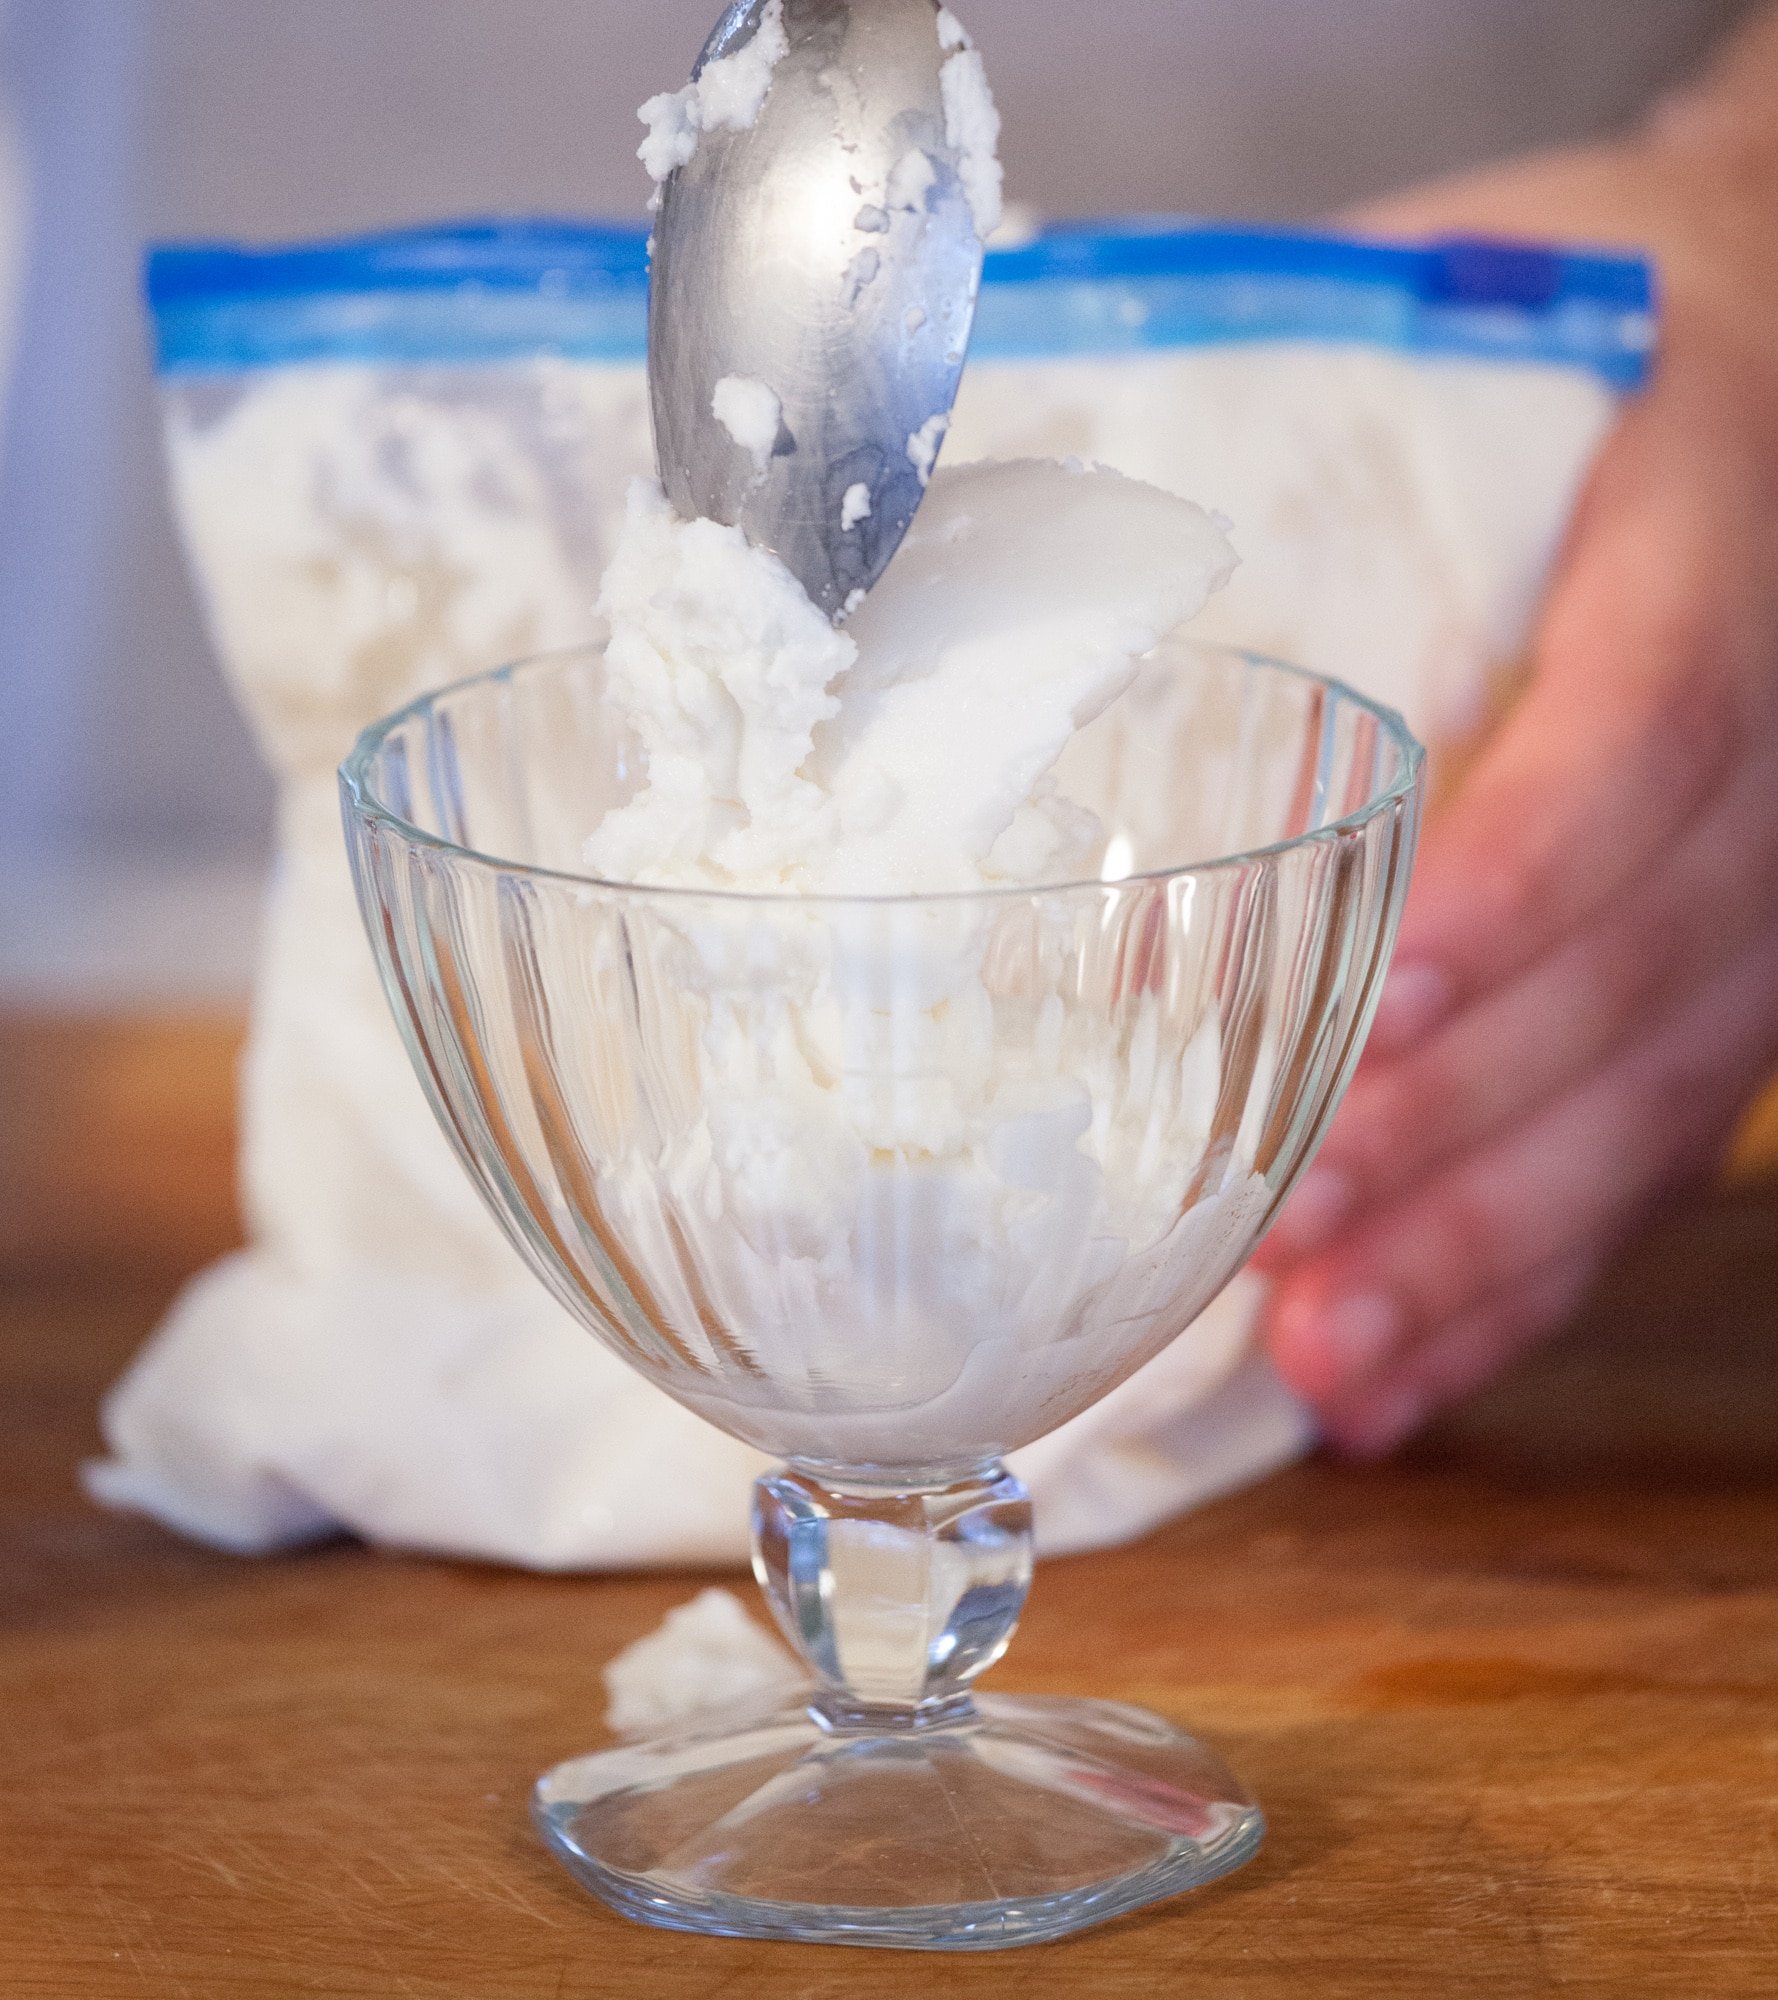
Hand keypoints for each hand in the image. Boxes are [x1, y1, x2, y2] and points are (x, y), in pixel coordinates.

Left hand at [1256, 12, 1777, 1455]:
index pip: (1646, 736)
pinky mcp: (1732, 960)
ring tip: (1331, 1357)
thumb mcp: (1459, 320)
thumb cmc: (1570, 328)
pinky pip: (1655, 1137)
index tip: (1381, 1002)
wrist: (1759, 336)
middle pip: (1651, 968)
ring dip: (1486, 1242)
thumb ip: (1290, 448)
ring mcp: (1771, 868)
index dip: (1526, 882)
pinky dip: (1527, 1266)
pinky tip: (1403, 1366)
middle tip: (1300, 1250)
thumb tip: (974, 570)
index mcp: (1706, 548)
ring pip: (1657, 1091)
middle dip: (1468, 1131)